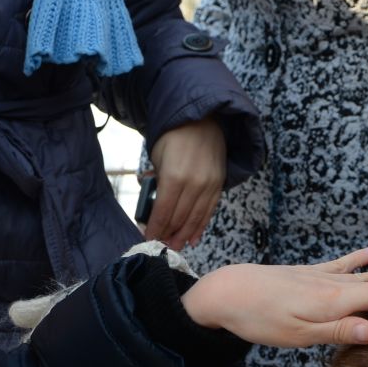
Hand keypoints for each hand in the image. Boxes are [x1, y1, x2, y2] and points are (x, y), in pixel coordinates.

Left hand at [144, 116, 227, 250]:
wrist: (202, 121)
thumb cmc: (174, 138)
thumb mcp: (158, 158)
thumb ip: (156, 183)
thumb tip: (152, 205)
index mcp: (174, 177)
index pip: (163, 212)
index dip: (155, 228)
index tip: (148, 238)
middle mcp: (194, 184)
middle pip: (179, 219)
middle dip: (168, 234)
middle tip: (160, 245)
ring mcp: (209, 186)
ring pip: (195, 219)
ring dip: (184, 235)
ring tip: (176, 246)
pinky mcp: (218, 185)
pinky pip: (208, 212)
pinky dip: (200, 227)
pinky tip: (193, 239)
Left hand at [183, 244, 367, 347]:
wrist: (228, 291)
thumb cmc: (260, 318)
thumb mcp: (297, 335)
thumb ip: (336, 332)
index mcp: (338, 302)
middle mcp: (336, 285)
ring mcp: (323, 277)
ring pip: (367, 271)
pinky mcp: (309, 273)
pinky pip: (342, 263)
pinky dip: (360, 257)